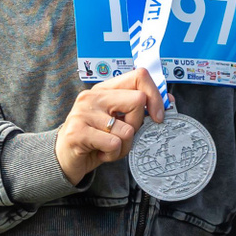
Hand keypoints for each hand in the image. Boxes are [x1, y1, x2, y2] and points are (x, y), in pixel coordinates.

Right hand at [52, 69, 162, 183]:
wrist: (66, 159)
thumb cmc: (98, 139)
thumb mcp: (120, 121)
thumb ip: (140, 109)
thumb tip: (169, 99)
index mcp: (105, 89)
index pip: (139, 76)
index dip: (155, 96)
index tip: (158, 117)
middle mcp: (93, 96)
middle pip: (138, 101)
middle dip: (138, 125)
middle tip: (123, 136)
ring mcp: (83, 113)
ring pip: (128, 129)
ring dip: (124, 146)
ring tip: (109, 147)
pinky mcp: (77, 132)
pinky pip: (114, 144)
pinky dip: (113, 155)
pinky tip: (100, 153)